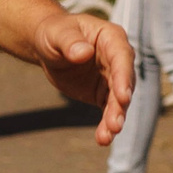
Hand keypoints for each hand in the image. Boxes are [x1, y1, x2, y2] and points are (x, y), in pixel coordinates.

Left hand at [28, 10, 133, 145]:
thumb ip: (70, 42)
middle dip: (120, 104)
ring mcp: (112, 78)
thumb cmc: (54, 33)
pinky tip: (102, 139)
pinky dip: (106, 125)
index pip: (122, 57)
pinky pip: (108, 111)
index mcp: (111, 38)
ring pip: (118, 101)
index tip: (123, 96)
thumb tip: (83, 53)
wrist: (48, 46)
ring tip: (107, 136)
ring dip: (114, 119)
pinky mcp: (103, 94)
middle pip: (124, 83)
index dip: (124, 77)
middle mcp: (117, 59)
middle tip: (116, 124)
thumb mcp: (57, 34)